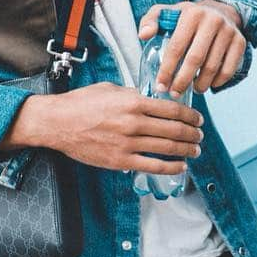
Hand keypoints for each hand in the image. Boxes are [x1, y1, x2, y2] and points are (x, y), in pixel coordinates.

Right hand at [7, 82, 203, 174]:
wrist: (57, 123)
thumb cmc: (80, 103)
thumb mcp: (109, 88)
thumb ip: (132, 93)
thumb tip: (148, 98)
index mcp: (133, 102)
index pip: (172, 109)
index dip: (190, 115)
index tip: (197, 118)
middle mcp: (134, 123)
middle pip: (175, 129)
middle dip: (192, 133)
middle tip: (200, 134)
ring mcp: (128, 143)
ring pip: (168, 148)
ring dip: (187, 149)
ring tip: (195, 149)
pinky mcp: (121, 160)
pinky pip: (153, 166)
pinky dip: (171, 167)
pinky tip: (181, 166)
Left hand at [137, 0, 246, 96]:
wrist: (218, 11)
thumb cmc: (186, 17)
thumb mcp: (166, 12)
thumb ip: (150, 21)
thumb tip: (144, 35)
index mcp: (191, 14)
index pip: (176, 47)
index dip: (167, 69)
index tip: (161, 85)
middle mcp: (212, 20)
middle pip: (195, 59)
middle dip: (182, 80)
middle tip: (174, 93)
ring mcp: (228, 31)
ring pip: (212, 67)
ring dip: (200, 84)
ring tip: (191, 90)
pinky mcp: (240, 42)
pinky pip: (229, 69)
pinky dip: (218, 81)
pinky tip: (208, 85)